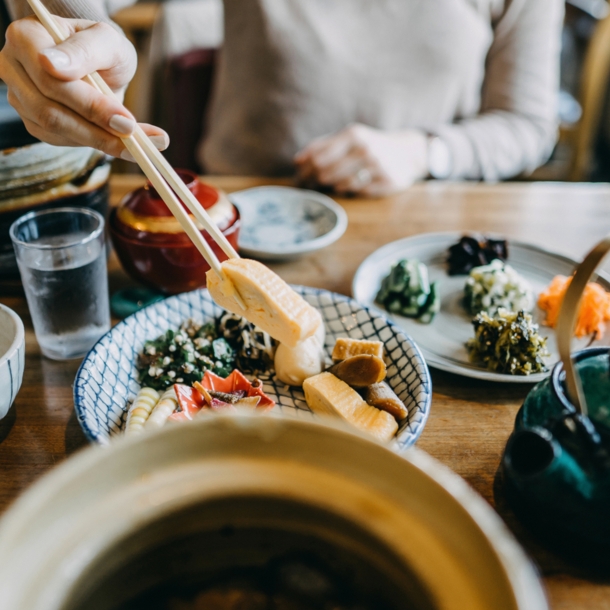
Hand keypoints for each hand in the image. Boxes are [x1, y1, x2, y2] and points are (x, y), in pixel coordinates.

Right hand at [0, 16, 168, 160]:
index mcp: (25, 39)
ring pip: (56, 130)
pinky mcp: (34, 121)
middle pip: (51, 111)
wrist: (101, 62)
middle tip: (135, 139)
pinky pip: (61, 140)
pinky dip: (93, 144)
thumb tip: (51, 65)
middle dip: (98, 130)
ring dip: (99, 141)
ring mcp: (21, 97)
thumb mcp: (105, 40)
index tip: (127, 122)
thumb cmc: (103, 47)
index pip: (51, 81)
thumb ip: (84, 50)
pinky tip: (119, 141)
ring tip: (137, 146)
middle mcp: (14, 68)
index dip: (91, 105)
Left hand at [294, 123, 428, 196]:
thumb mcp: (350, 137)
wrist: (407, 152)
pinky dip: (351, 190)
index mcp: (353, 135)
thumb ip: (324, 146)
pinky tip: (352, 185)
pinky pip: (357, 192)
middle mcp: (365, 149)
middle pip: (325, 173)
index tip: (298, 177)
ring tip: (332, 183)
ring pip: (340, 185)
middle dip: (314, 180)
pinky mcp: (385, 183)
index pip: (317, 157)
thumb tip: (298, 160)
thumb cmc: (369, 146)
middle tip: (309, 185)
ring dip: (332, 186)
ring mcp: (377, 167)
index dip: (304, 169)